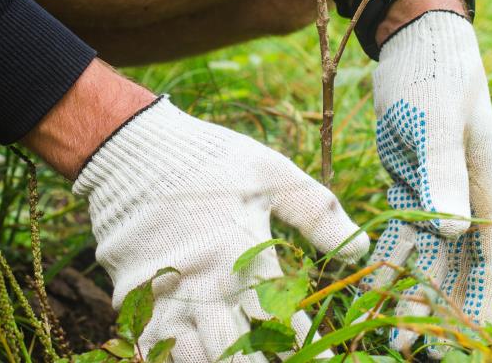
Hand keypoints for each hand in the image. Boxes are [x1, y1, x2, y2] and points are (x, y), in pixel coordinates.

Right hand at [72, 97, 368, 361]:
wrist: (131, 149)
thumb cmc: (211, 160)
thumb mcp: (272, 173)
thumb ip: (317, 212)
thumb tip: (360, 248)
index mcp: (243, 258)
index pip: (284, 323)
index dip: (311, 351)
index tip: (330, 362)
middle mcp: (204, 288)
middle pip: (240, 357)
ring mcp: (165, 299)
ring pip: (197, 361)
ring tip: (249, 361)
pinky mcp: (134, 300)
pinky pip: (156, 350)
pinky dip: (180, 359)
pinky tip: (200, 356)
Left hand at [362, 10, 491, 356]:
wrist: (412, 40)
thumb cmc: (434, 73)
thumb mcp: (438, 120)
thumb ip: (446, 172)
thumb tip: (455, 232)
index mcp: (484, 185)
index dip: (484, 299)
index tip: (469, 339)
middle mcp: (464, 197)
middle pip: (459, 267)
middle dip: (441, 310)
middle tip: (408, 344)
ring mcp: (436, 192)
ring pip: (429, 257)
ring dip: (412, 293)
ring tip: (388, 328)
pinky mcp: (408, 183)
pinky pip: (401, 233)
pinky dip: (388, 261)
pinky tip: (369, 286)